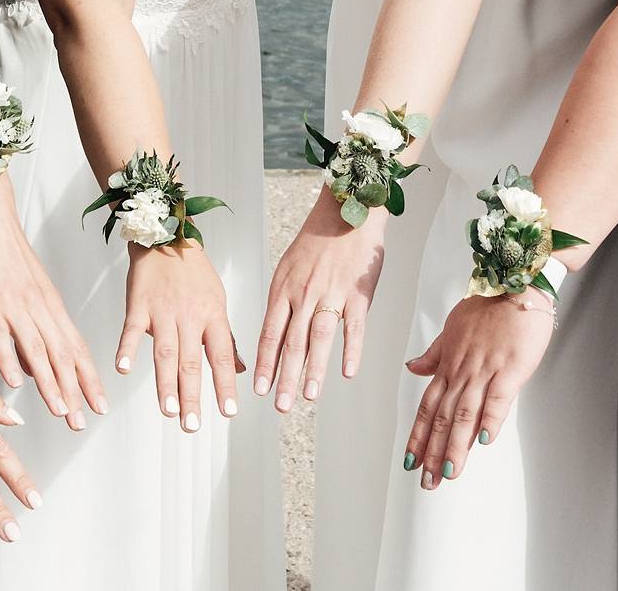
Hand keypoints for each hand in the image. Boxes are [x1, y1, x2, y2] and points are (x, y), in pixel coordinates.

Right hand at [0, 169, 106, 429]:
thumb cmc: (1, 250)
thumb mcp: (24, 290)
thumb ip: (33, 328)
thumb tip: (36, 369)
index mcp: (49, 303)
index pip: (75, 347)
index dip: (87, 378)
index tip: (98, 406)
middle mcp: (38, 306)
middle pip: (62, 354)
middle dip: (75, 390)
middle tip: (83, 422)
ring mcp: (14, 303)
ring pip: (37, 349)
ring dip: (50, 383)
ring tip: (60, 411)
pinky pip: (0, 333)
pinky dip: (8, 358)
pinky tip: (15, 382)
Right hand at [117, 241, 241, 430]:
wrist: (166, 237)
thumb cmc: (194, 273)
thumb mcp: (218, 302)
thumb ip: (226, 338)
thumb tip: (238, 370)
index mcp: (212, 316)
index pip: (221, 356)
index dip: (225, 385)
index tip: (228, 412)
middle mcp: (189, 316)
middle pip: (191, 362)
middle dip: (192, 396)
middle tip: (191, 425)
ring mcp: (163, 311)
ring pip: (165, 352)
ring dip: (165, 383)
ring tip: (168, 410)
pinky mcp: (138, 304)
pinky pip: (132, 329)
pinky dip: (127, 349)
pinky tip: (123, 369)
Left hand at [253, 193, 385, 409]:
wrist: (346, 210)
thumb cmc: (316, 241)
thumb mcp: (288, 268)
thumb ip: (283, 302)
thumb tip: (275, 335)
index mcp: (283, 289)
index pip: (270, 333)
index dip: (264, 363)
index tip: (258, 389)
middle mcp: (304, 293)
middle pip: (292, 342)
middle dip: (285, 377)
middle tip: (281, 406)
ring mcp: (331, 293)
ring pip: (319, 338)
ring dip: (314, 370)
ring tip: (309, 397)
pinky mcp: (358, 293)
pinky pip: (354, 326)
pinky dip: (351, 350)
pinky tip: (347, 372)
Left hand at [401, 292, 553, 489]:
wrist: (515, 285)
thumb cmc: (486, 306)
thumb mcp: (451, 328)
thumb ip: (433, 353)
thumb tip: (412, 368)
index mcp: (448, 364)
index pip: (427, 406)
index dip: (417, 436)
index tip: (409, 461)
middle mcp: (461, 371)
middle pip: (442, 417)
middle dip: (432, 452)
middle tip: (426, 482)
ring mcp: (485, 370)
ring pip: (465, 413)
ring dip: (455, 445)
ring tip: (448, 472)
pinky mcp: (510, 368)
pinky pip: (498, 396)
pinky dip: (491, 417)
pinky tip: (485, 440)